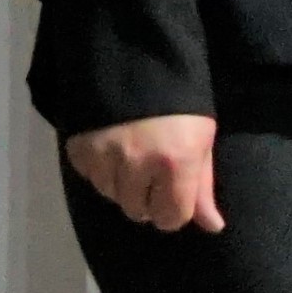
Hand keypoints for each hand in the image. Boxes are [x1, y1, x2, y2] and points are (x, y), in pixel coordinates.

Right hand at [61, 115, 220, 234]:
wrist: (137, 66)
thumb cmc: (180, 108)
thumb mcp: (201, 142)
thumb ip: (202, 187)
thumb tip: (213, 227)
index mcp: (176, 162)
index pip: (171, 217)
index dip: (174, 212)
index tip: (174, 197)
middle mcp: (137, 163)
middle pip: (138, 211)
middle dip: (147, 199)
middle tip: (153, 174)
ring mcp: (104, 156)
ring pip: (111, 196)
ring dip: (122, 186)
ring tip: (132, 158)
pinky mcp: (79, 148)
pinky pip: (90, 178)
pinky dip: (101, 171)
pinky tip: (112, 150)